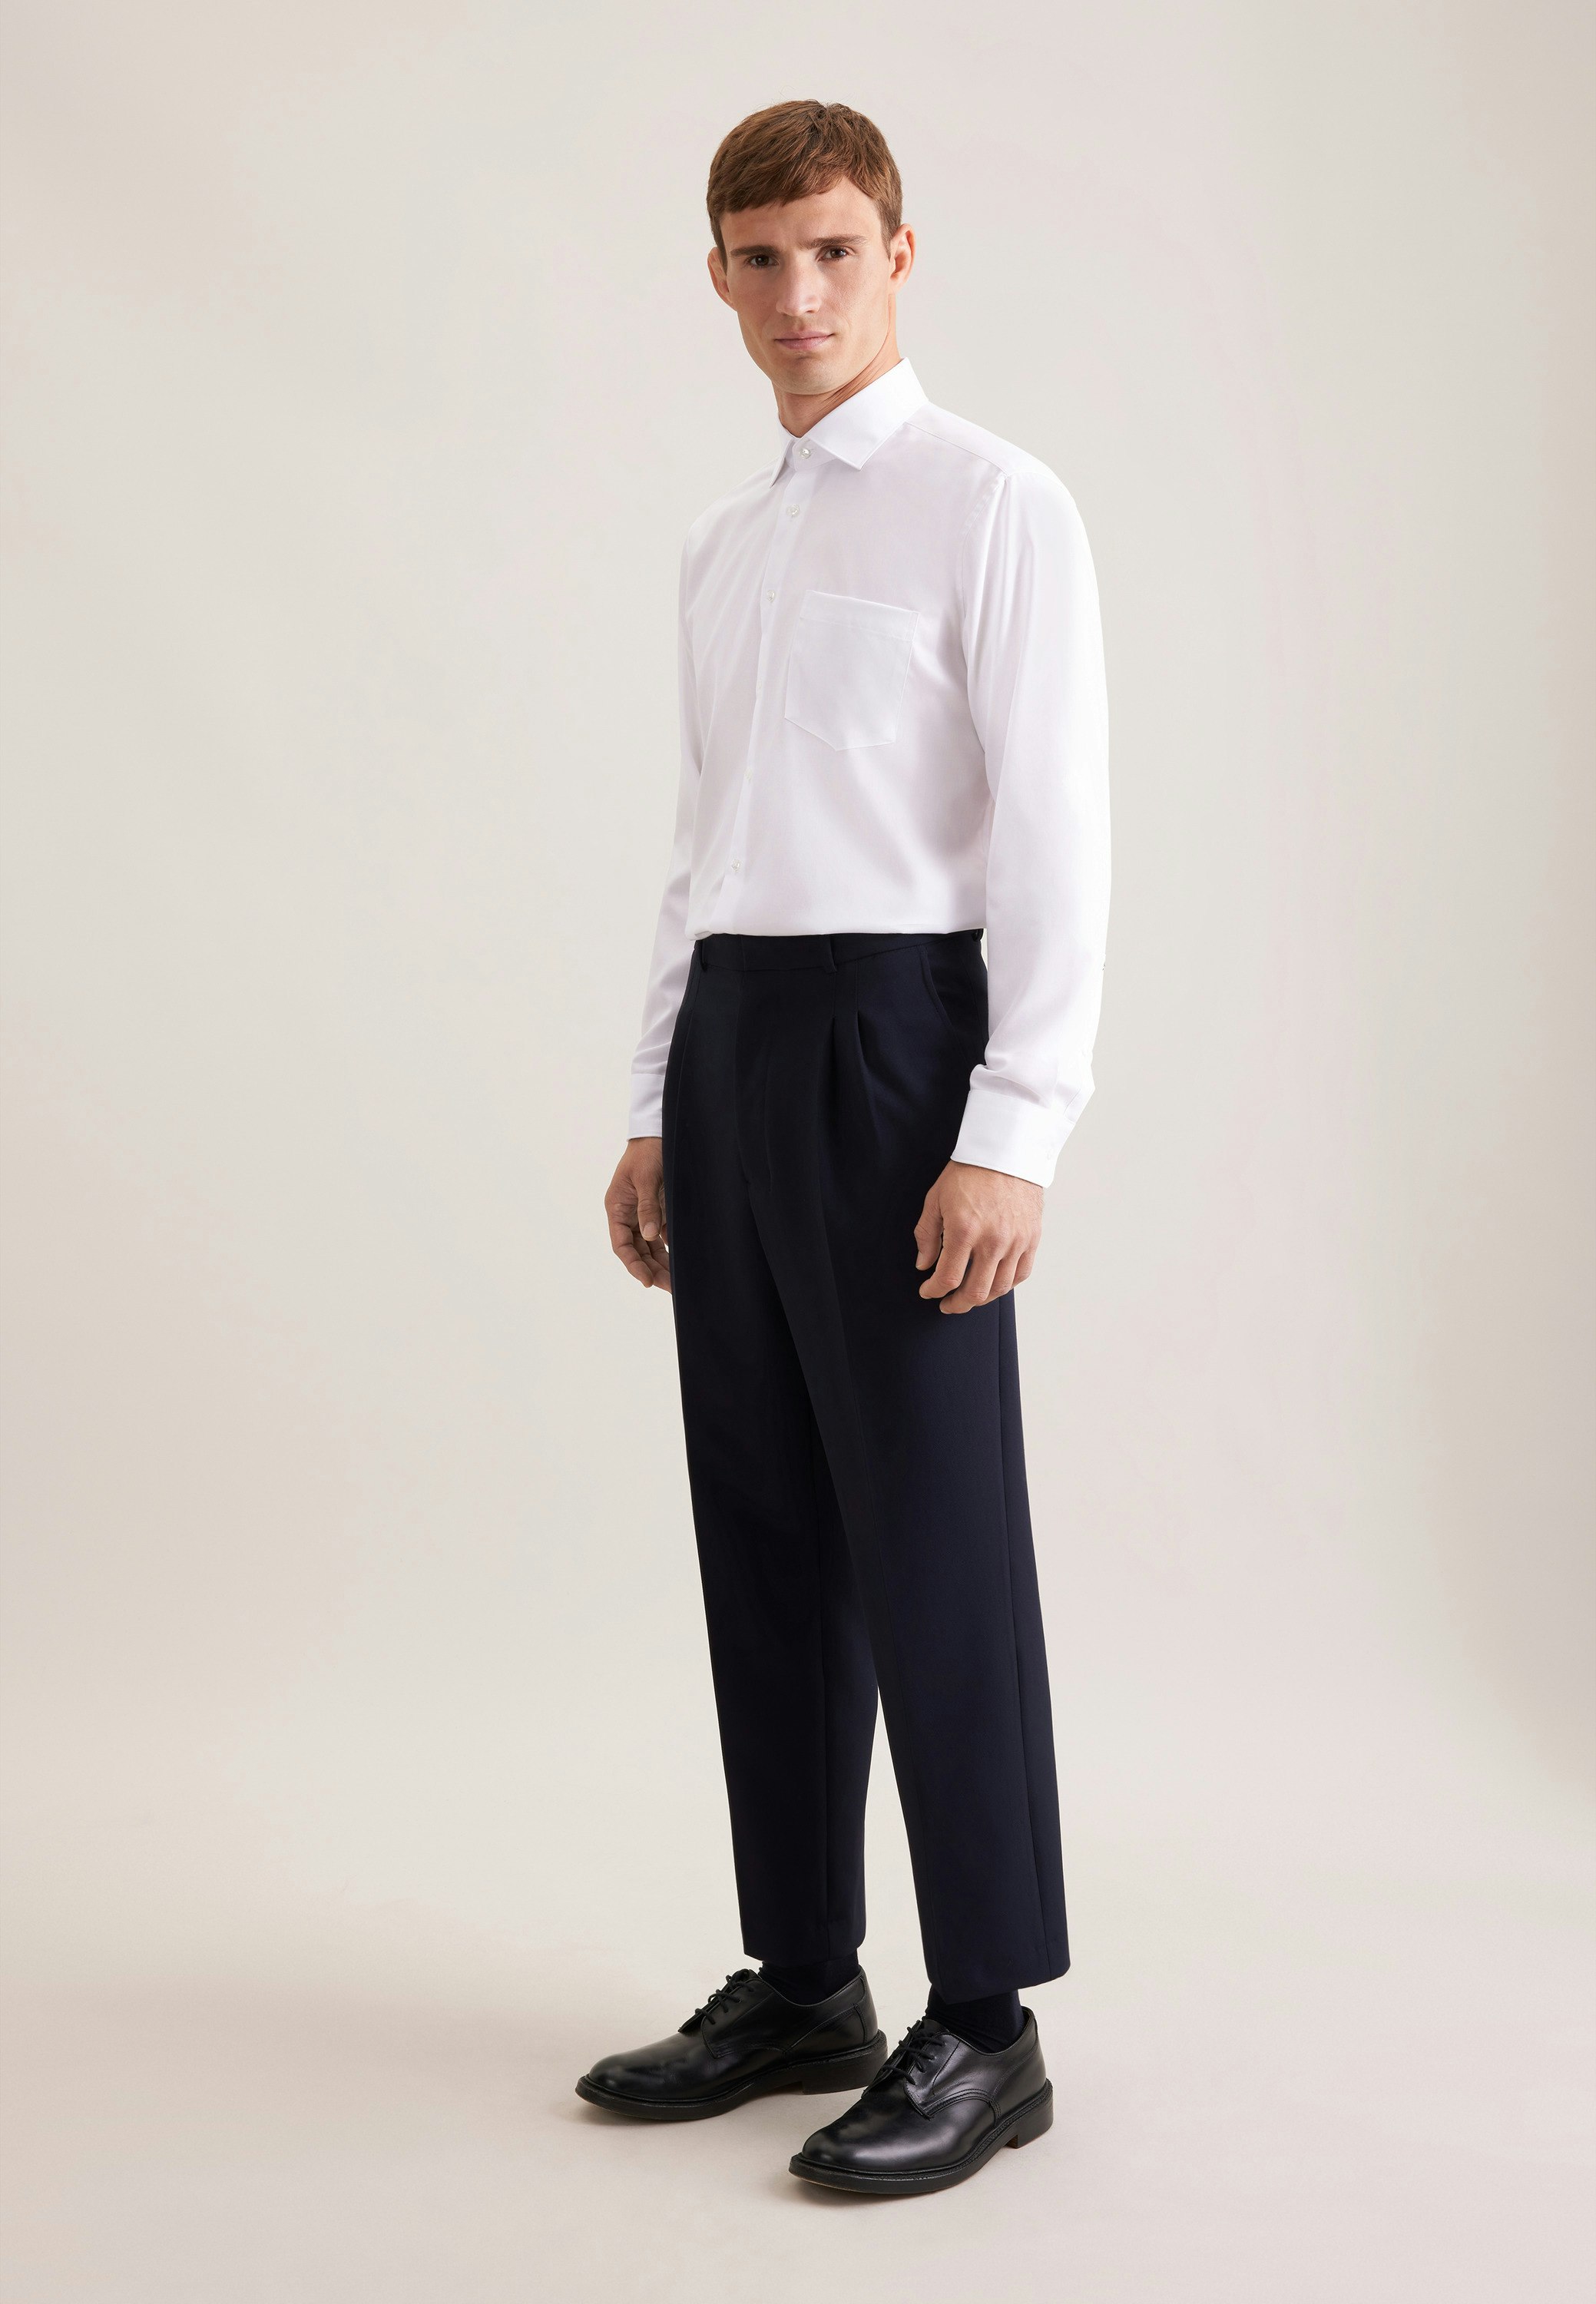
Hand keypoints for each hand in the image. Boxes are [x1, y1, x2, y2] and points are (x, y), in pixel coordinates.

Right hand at [606, 1136, 670, 1291]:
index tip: (646, 1281)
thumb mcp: (645, 1178)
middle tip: (670, 1288)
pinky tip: (682, 1263)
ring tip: (677, 1283)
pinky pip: (663, 1237)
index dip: (633, 1265)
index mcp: (617, 1208)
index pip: (621, 1245)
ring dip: (662, 1265)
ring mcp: (644, 1215)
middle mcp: (628, 1215)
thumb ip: (648, 1207)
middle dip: (651, 1270)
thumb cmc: (647, 1152)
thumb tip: (650, 1235)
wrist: (660, 1133)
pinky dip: (671, 1251)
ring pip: (651, 1248)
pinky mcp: (659, 1212)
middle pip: (638, 1251)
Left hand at [914, 1161, 1042, 1314]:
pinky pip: (1020, 1274)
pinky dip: (1005, 1285)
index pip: (948, 1278)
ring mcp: (1016, 1242)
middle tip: (947, 1304)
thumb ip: (927, 1235)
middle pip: (975, 1292)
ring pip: (999, 1288)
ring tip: (968, 1296)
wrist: (1006, 1151)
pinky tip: (993, 1283)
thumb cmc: (969, 1172)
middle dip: (956, 1304)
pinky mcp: (1032, 1238)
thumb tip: (924, 1265)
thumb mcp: (936, 1199)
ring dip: (981, 1299)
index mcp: (964, 1231)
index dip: (934, 1291)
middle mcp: (992, 1241)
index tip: (928, 1291)